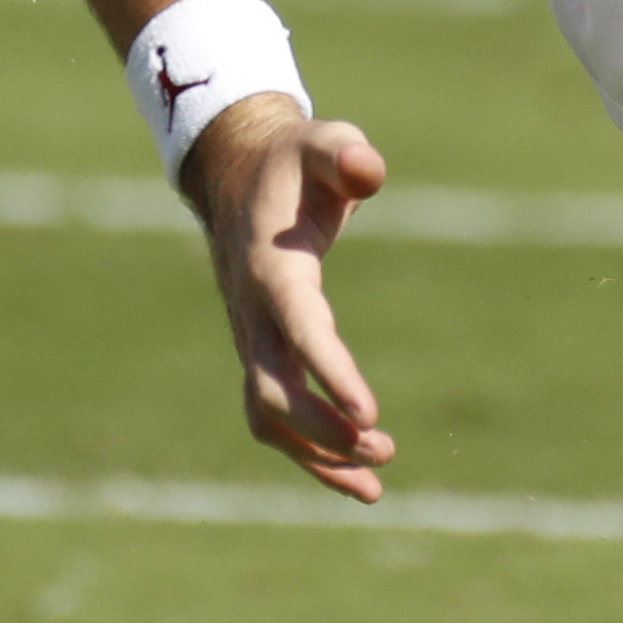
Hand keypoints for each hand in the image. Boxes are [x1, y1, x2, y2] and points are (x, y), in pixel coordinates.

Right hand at [178, 93, 395, 499]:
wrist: (237, 175)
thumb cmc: (293, 164)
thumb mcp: (321, 143)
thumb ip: (346, 153)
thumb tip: (367, 170)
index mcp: (272, 269)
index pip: (299, 329)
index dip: (331, 373)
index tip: (370, 413)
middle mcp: (254, 313)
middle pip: (273, 391)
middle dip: (323, 432)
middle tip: (384, 446)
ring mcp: (252, 338)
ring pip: (266, 417)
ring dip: (316, 456)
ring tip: (377, 480)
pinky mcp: (261, 353)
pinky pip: (272, 419)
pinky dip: (308, 455)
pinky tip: (357, 477)